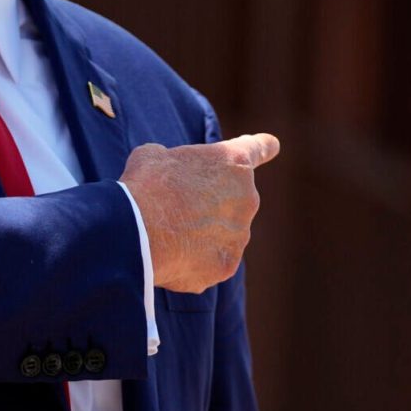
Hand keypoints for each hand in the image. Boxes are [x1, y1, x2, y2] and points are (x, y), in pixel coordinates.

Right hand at [120, 133, 280, 292]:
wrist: (137, 231)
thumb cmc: (145, 185)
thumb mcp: (155, 156)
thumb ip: (175, 161)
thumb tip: (170, 173)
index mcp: (233, 163)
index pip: (258, 148)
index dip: (264, 147)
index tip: (272, 144)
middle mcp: (247, 198)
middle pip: (231, 201)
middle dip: (208, 205)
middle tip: (174, 208)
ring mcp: (240, 235)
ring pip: (221, 234)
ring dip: (199, 235)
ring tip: (168, 234)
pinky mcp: (227, 265)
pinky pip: (210, 262)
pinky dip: (193, 261)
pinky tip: (171, 256)